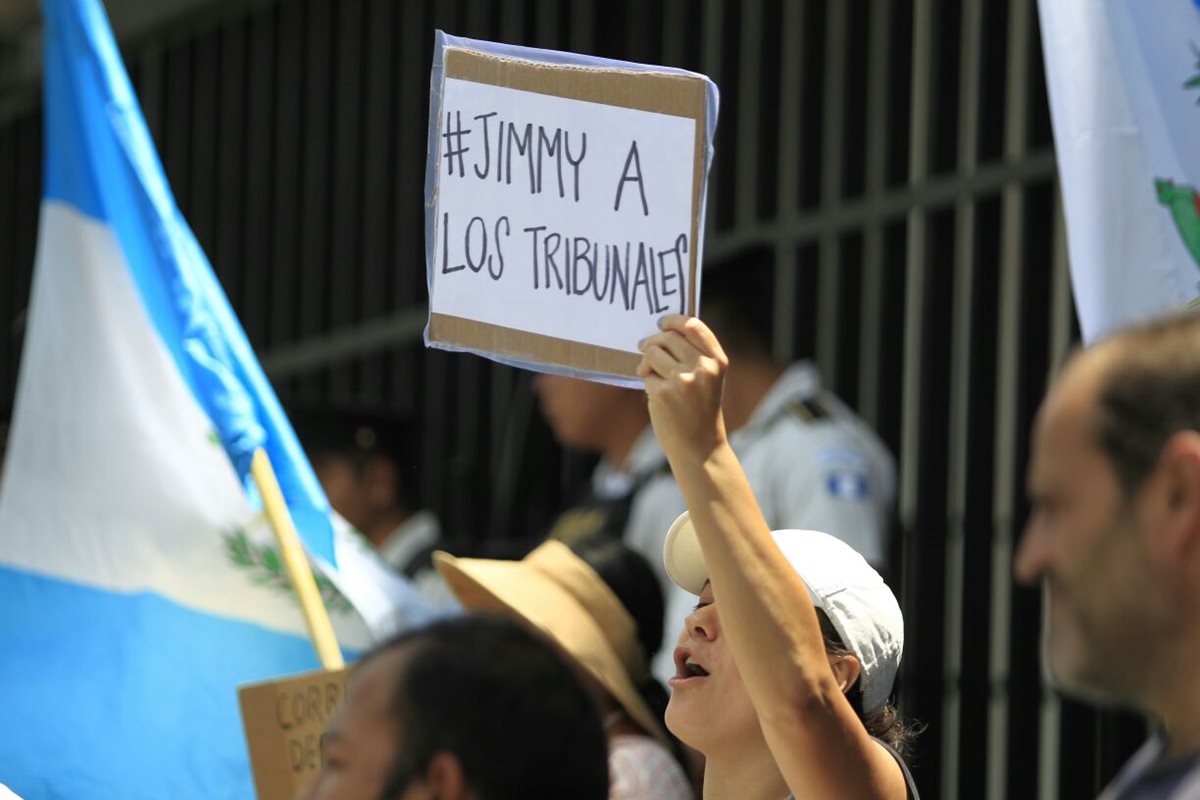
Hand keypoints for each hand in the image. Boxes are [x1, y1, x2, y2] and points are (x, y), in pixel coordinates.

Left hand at [637, 315, 729, 461]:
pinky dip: (647, 382)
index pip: (694, 326)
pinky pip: (646, 375)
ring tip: (649, 373)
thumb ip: (694, 355)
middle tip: (643, 346)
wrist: (699, 447)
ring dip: (646, 362)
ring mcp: (682, 380)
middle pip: (667, 338)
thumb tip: (662, 332)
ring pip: (651, 353)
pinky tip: (657, 395)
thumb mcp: (708, 380)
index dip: (674, 320)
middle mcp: (702, 368)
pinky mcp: (663, 393)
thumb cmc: (700, 410)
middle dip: (652, 341)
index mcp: (717, 361)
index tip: (662, 323)